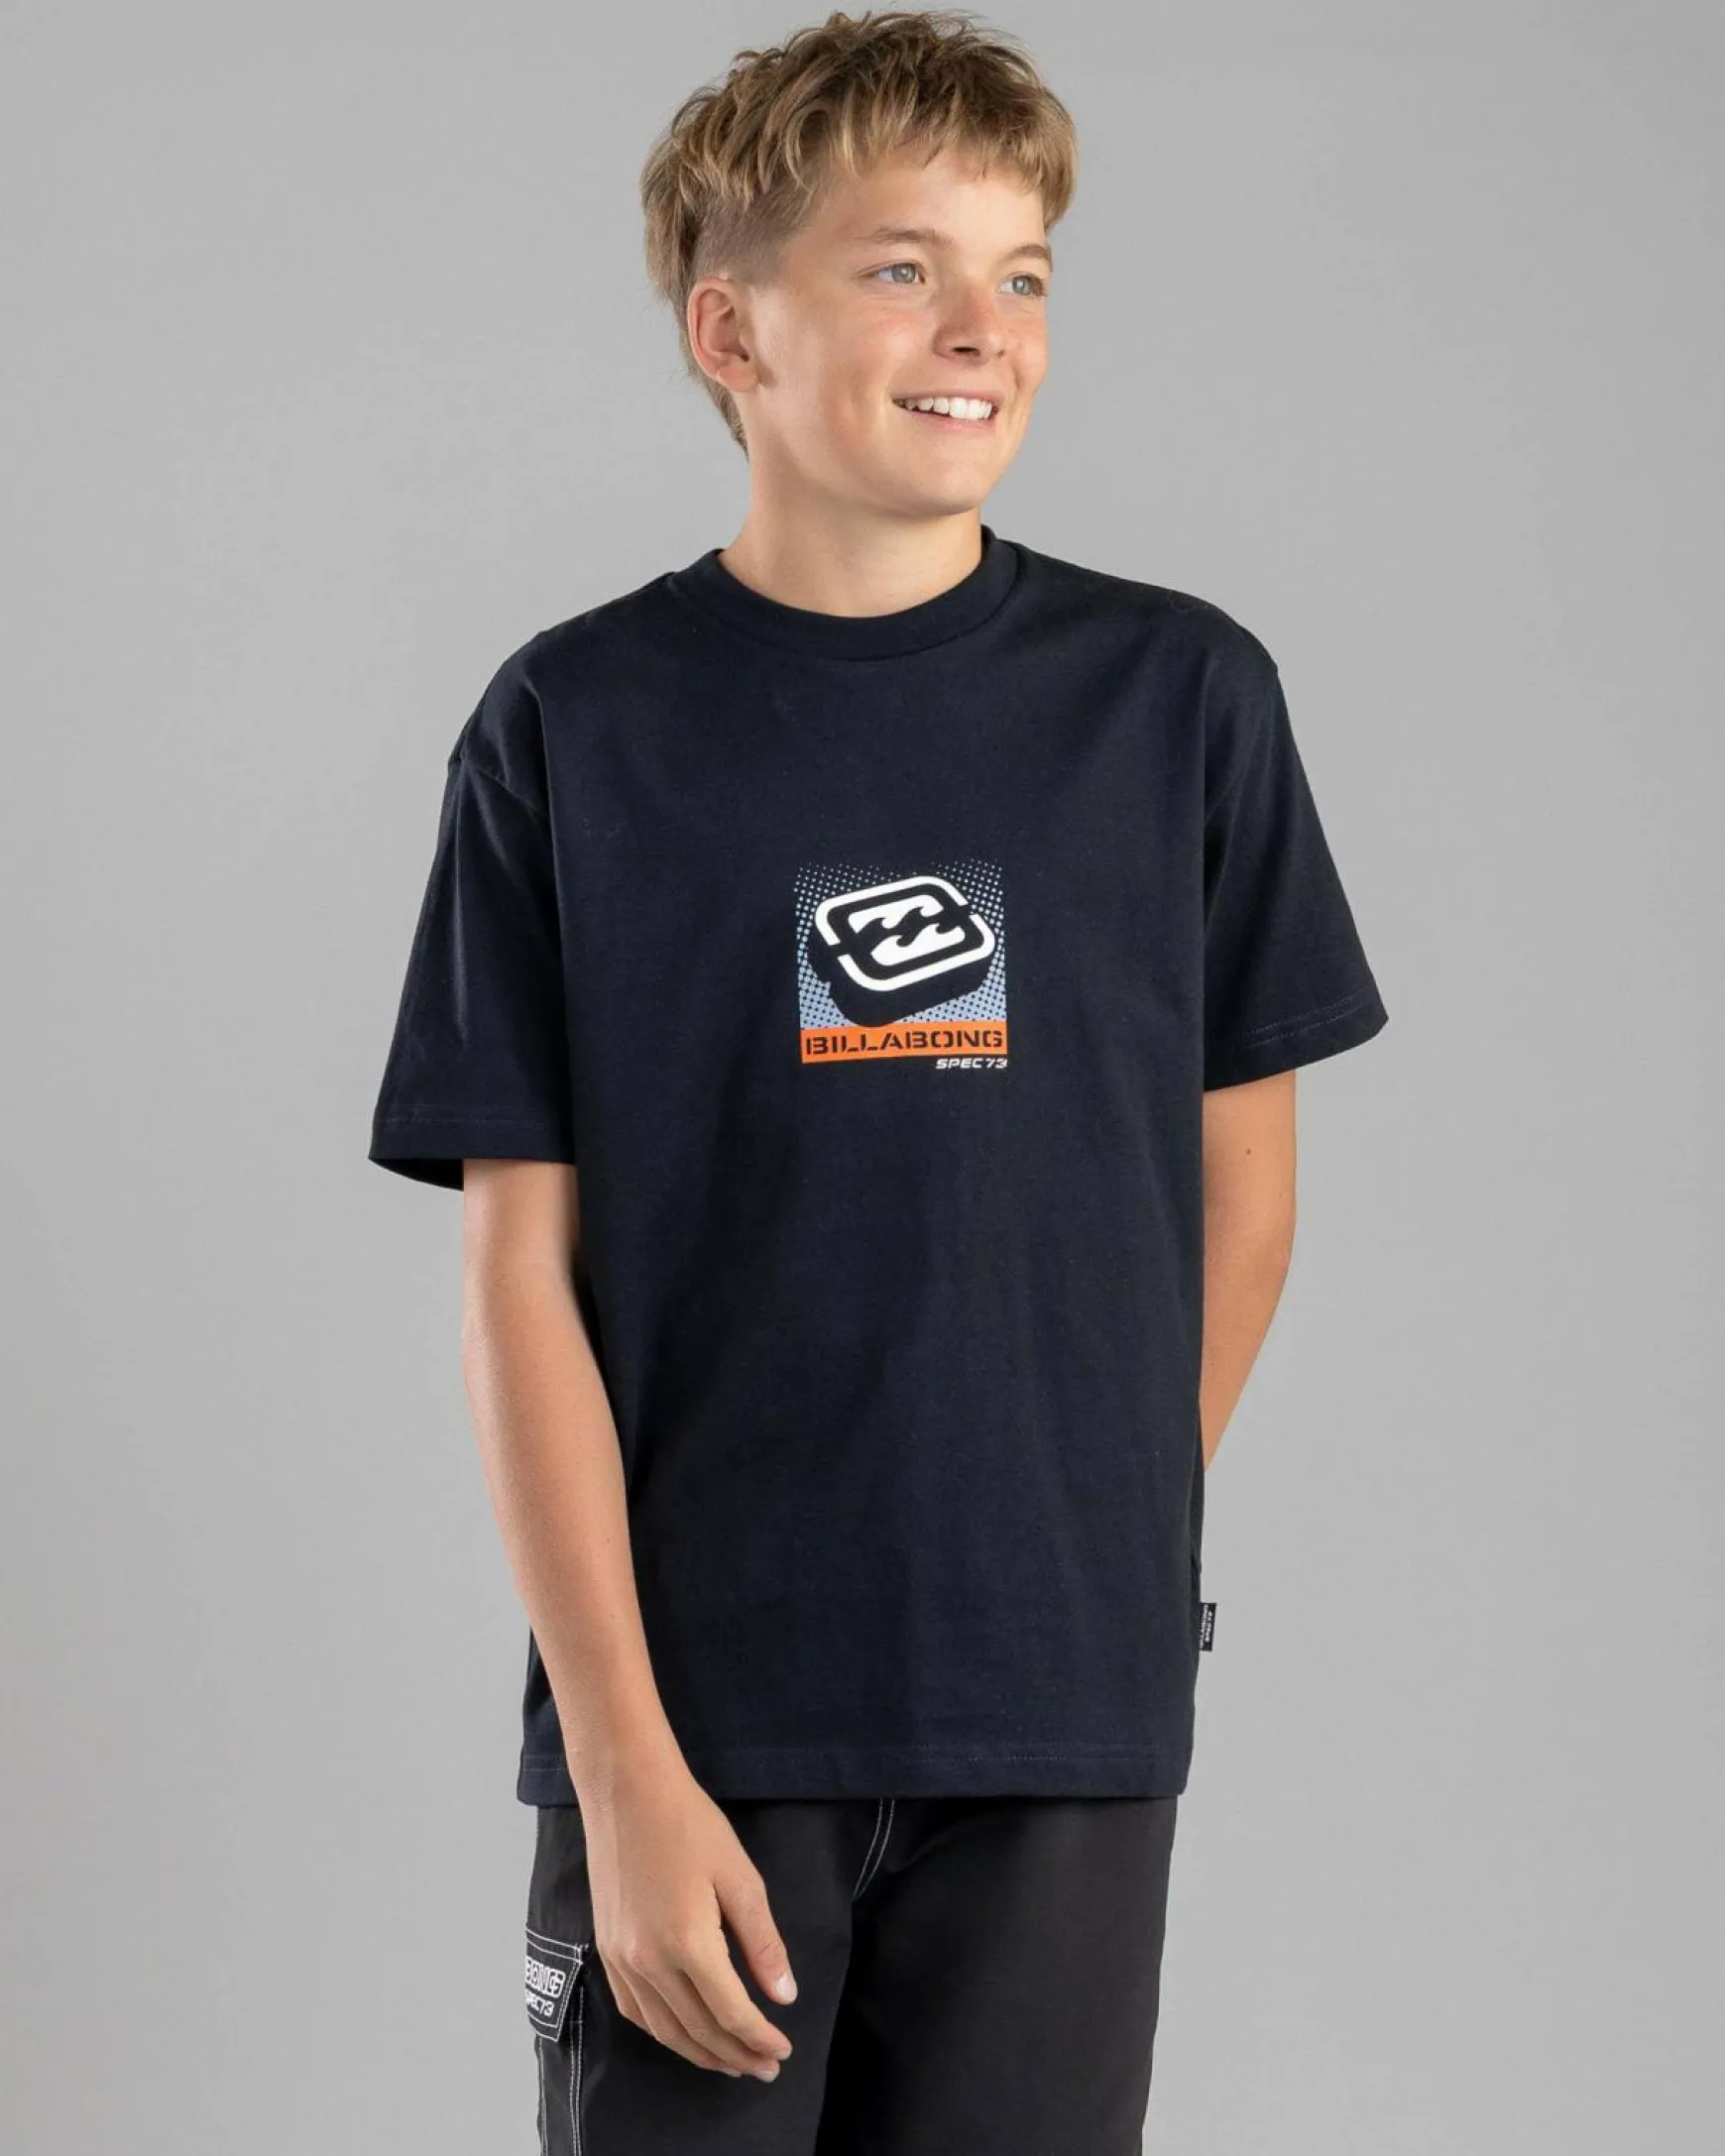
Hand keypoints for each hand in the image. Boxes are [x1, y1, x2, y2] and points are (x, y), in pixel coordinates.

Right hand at [579, 1761, 798, 2079]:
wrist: (628, 1792)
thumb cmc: (690, 1825)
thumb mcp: (741, 1877)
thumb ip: (762, 1942)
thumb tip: (784, 1995)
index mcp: (688, 1944)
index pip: (732, 2013)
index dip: (760, 2039)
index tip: (783, 2050)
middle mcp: (649, 1962)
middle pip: (698, 2030)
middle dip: (735, 2055)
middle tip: (766, 2068)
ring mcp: (622, 1959)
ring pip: (664, 2029)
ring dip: (700, 2052)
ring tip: (731, 2062)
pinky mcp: (607, 1949)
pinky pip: (635, 2010)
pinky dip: (662, 2032)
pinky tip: (681, 2034)